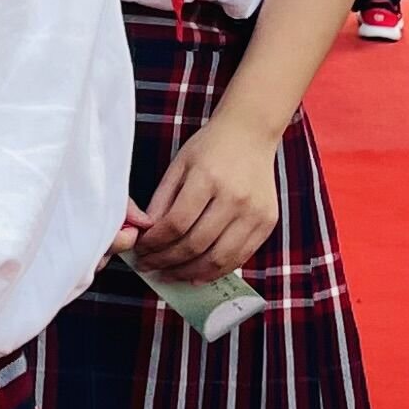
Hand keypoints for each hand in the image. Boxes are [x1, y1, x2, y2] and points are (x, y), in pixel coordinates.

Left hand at [133, 115, 280, 283]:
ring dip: (189, 273)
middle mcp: (234, 197)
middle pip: (196, 244)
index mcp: (207, 177)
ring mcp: (254, 212)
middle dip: (167, 262)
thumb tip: (146, 234)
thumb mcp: (179, 164)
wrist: (251, 133)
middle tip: (151, 267)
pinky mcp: (267, 223)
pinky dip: (217, 271)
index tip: (141, 251)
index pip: (176, 223)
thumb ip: (162, 200)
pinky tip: (197, 274)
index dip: (155, 244)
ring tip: (170, 275)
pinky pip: (240, 257)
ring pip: (218, 258)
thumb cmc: (210, 147)